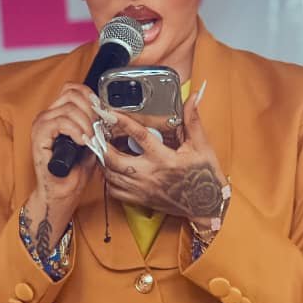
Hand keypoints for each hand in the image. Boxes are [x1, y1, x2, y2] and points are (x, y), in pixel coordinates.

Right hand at [27, 83, 100, 249]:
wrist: (63, 192)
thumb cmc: (74, 171)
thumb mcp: (91, 141)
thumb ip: (94, 124)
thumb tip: (106, 112)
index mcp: (58, 113)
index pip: (74, 89)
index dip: (91, 97)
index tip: (101, 114)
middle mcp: (47, 115)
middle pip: (72, 94)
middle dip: (91, 111)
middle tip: (96, 130)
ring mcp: (41, 124)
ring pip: (69, 108)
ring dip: (86, 124)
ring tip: (90, 140)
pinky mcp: (39, 136)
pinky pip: (60, 122)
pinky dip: (75, 130)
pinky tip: (81, 142)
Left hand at [101, 91, 227, 225]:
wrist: (206, 205)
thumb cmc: (204, 175)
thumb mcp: (201, 146)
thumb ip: (192, 121)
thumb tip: (194, 97)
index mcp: (165, 159)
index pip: (139, 136)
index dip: (123, 122)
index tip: (110, 112)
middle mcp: (150, 175)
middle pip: (115, 159)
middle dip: (102, 145)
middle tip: (96, 133)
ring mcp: (143, 189)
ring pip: (111, 176)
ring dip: (103, 161)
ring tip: (101, 148)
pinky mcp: (140, 200)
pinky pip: (114, 192)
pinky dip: (108, 180)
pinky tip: (110, 169)